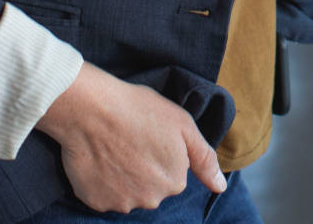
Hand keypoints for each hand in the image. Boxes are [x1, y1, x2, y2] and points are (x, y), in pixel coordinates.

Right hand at [36, 63, 225, 212]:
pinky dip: (102, 181)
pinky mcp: (96, 202)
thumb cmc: (139, 109)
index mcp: (175, 181)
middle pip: (152, 186)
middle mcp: (151, 200)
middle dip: (145, 168)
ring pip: (129, 192)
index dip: (162, 151)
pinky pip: (104, 195)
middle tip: (132, 140)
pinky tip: (100, 158)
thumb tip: (220, 187)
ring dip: (124, 176)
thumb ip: (204, 159)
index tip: (150, 134)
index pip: (174, 172)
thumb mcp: (183, 124)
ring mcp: (122, 203)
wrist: (92, 110)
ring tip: (115, 147)